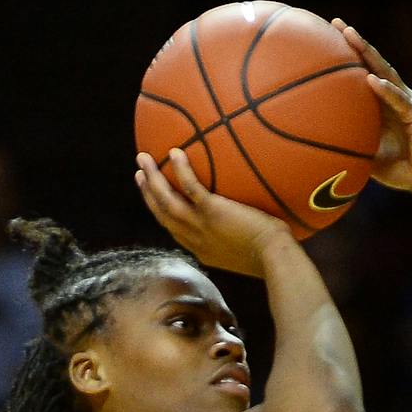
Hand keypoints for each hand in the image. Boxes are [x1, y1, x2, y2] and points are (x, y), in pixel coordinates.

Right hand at [135, 147, 293, 276]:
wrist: (273, 258)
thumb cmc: (270, 257)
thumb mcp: (246, 254)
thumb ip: (238, 239)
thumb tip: (247, 224)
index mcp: (200, 248)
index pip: (173, 228)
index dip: (159, 211)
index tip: (153, 197)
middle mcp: (193, 238)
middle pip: (162, 213)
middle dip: (147, 193)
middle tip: (139, 174)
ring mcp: (200, 225)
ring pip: (167, 201)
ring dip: (152, 180)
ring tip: (143, 159)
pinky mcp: (213, 212)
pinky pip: (191, 188)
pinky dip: (181, 170)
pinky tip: (175, 152)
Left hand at [334, 19, 411, 196]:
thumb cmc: (397, 167)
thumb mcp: (364, 155)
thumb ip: (345, 145)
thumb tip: (312, 151)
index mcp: (382, 102)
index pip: (362, 72)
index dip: (348, 54)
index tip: (327, 36)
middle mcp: (395, 96)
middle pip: (373, 63)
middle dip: (356, 42)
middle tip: (337, 23)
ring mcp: (407, 103)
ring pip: (386, 73)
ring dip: (369, 55)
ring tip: (351, 37)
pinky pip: (399, 101)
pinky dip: (385, 91)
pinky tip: (372, 80)